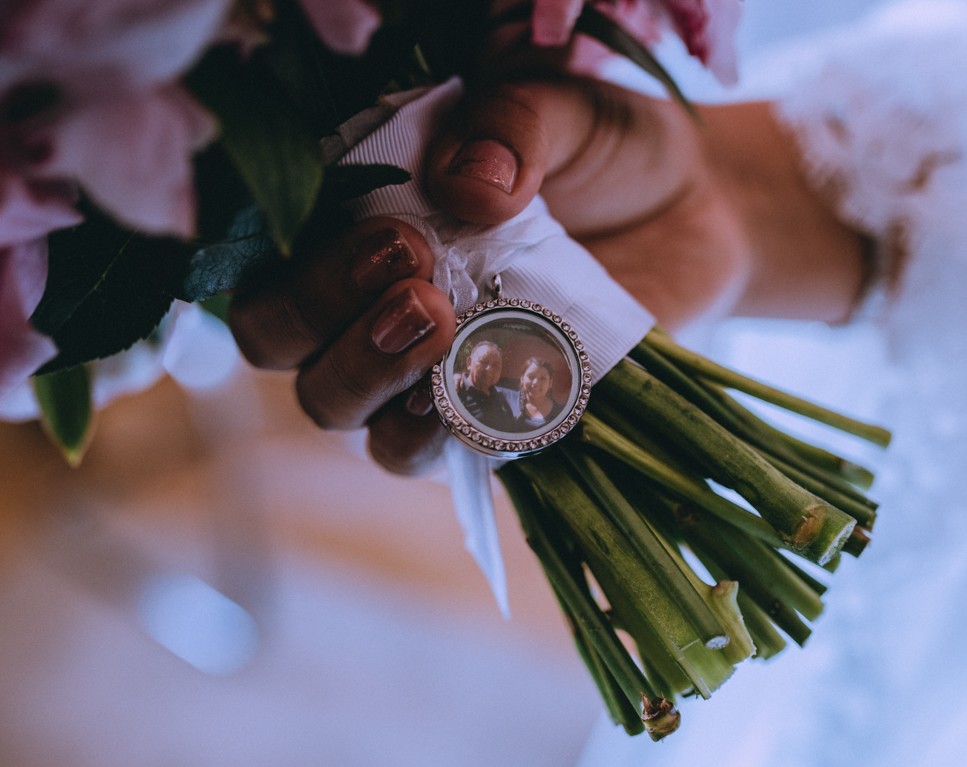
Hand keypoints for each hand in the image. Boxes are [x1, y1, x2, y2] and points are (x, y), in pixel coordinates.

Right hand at [229, 78, 867, 474]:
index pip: (268, 254)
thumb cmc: (607, 153)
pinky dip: (438, 437)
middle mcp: (364, 296)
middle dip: (323, 314)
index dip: (302, 262)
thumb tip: (466, 186)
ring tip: (446, 328)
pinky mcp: (479, 423)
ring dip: (371, 378)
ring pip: (338, 410)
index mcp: (351, 213)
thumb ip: (507, 127)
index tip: (396, 237)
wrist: (698, 214)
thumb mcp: (561, 109)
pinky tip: (482, 397)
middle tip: (416, 280)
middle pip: (279, 341)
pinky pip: (422, 457)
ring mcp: (417, 369)